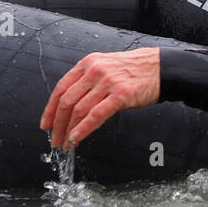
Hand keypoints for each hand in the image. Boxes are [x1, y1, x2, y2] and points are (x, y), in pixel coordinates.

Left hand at [40, 48, 160, 148]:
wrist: (161, 68)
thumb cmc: (135, 70)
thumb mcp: (106, 66)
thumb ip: (89, 80)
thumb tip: (72, 105)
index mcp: (88, 63)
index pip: (61, 88)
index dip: (50, 109)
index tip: (46, 124)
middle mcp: (94, 70)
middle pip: (67, 101)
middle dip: (57, 124)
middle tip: (54, 139)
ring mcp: (107, 82)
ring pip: (79, 109)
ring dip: (69, 130)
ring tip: (66, 143)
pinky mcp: (120, 95)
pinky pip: (96, 115)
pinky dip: (83, 129)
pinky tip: (77, 138)